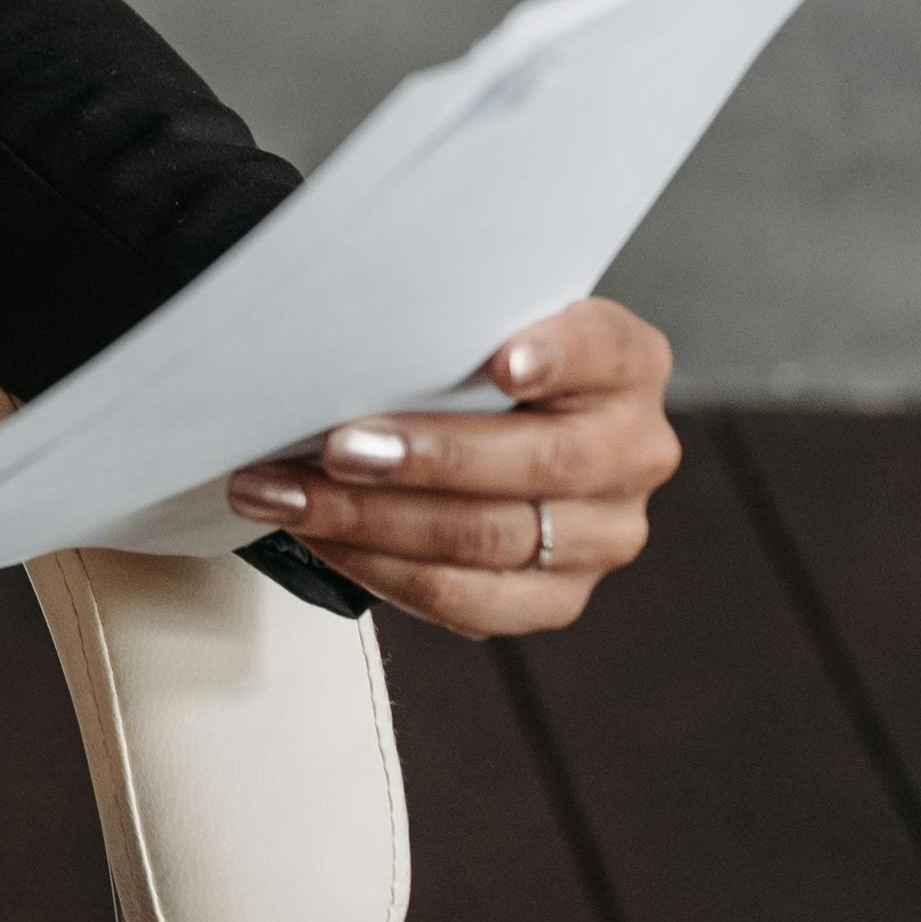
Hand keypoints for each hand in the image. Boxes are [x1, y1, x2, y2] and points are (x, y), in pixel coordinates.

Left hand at [227, 296, 681, 635]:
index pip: (603, 349)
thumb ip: (449, 325)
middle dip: (425, 456)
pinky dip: (379, 568)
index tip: (503, 363)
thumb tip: (350, 337)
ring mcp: (604, 533)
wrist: (489, 424)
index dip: (558, 356)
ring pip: (489, 537)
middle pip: (539, 461)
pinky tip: (320, 537)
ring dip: (371, 519)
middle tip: (337, 447)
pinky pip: (466, 598)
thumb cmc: (469, 360)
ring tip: (286, 493)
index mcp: (627, 364)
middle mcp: (633, 451)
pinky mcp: (557, 596)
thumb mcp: (475, 322)